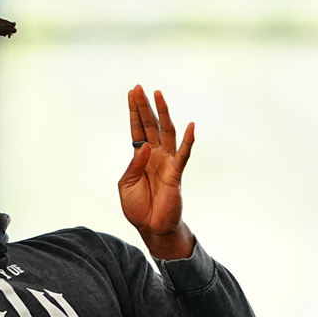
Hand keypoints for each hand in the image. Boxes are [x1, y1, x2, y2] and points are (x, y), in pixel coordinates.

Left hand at [118, 85, 195, 260]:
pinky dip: (188, 140)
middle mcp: (155, 155)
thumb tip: (144, 146)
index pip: (138, 129)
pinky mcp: (176, 173)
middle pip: (151, 125)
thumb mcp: (126, 185)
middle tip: (140, 88)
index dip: (134, 111)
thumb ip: (133, 164)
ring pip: (167, 133)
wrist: (152, 228)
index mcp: (140, 157)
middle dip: (145, 106)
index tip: (132, 92)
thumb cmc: (138, 208)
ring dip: (163, 114)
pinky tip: (191, 126)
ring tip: (158, 95)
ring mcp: (167, 162)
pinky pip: (183, 154)